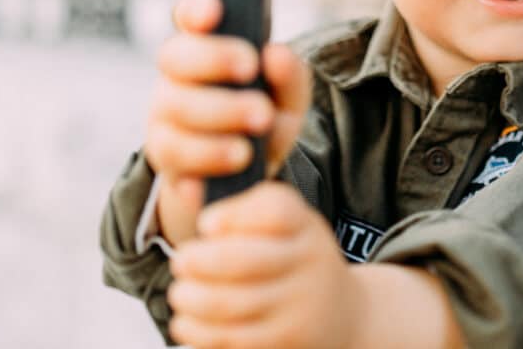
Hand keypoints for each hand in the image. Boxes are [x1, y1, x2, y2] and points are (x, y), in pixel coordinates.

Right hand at [144, 0, 311, 245]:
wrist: (245, 176)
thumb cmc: (264, 119)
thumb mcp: (288, 98)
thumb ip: (290, 75)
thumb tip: (276, 55)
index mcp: (206, 49)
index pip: (189, 15)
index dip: (196, 9)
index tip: (214, 12)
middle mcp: (177, 79)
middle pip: (175, 55)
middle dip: (213, 58)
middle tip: (250, 69)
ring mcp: (165, 119)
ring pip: (174, 109)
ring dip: (217, 117)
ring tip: (251, 136)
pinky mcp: (166, 160)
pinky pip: (173, 161)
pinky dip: (200, 166)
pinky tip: (224, 171)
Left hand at [168, 182, 358, 348]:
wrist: (342, 313)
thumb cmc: (296, 258)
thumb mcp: (289, 224)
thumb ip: (243, 207)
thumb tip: (187, 189)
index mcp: (306, 227)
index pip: (275, 211)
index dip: (233, 215)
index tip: (205, 224)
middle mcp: (308, 264)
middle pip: (243, 260)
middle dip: (198, 261)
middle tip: (181, 261)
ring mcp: (297, 307)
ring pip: (229, 304)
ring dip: (191, 298)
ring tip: (180, 292)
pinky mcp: (283, 342)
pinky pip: (230, 339)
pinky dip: (197, 330)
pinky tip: (186, 321)